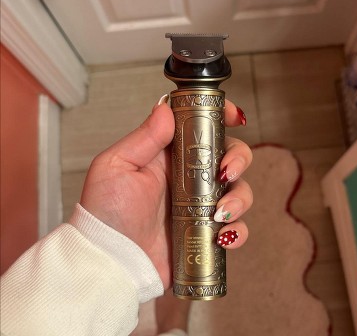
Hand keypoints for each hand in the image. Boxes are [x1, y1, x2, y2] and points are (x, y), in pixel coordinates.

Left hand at [80, 97, 252, 288]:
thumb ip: (145, 137)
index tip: (233, 117)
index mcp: (168, 155)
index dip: (221, 117)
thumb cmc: (105, 213)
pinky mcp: (205, 230)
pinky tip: (222, 235)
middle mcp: (189, 176)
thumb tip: (165, 108)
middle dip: (238, 158)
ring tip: (220, 211)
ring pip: (238, 189)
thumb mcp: (117, 166)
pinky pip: (235, 227)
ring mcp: (199, 204)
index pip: (201, 127)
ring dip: (239, 197)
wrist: (111, 259)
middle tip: (226, 170)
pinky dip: (238, 230)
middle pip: (228, 155)